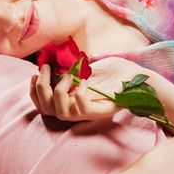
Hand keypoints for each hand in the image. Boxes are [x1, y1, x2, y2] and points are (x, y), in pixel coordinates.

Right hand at [30, 57, 147, 120]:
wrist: (140, 77)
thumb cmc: (117, 72)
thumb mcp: (90, 66)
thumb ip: (73, 67)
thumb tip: (55, 59)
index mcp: (72, 102)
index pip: (45, 106)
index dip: (34, 93)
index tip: (33, 75)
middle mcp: (78, 111)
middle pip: (48, 111)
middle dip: (42, 89)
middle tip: (46, 69)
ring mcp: (90, 113)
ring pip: (61, 114)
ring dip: (59, 91)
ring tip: (68, 76)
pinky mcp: (102, 112)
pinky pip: (82, 109)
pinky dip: (80, 93)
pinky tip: (85, 80)